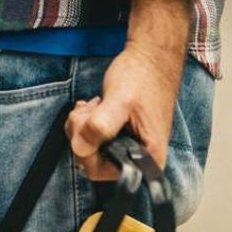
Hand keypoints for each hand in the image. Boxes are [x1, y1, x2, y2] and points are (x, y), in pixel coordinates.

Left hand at [66, 41, 182, 180]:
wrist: (151, 59)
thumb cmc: (143, 78)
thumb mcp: (120, 100)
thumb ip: (101, 126)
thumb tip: (80, 147)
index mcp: (147, 159)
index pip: (102, 172)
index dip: (85, 150)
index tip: (86, 124)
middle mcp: (138, 159)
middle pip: (91, 161)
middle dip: (82, 133)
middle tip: (90, 109)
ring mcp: (126, 148)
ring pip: (88, 148)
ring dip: (82, 125)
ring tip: (94, 105)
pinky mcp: (118, 137)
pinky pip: (91, 138)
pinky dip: (86, 122)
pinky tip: (93, 107)